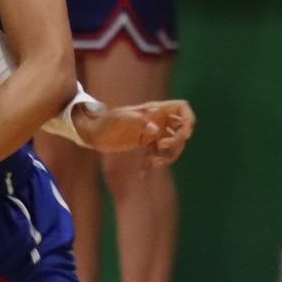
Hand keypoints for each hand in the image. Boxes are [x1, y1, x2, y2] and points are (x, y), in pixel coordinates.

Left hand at [74, 98, 195, 165]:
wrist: (92, 131)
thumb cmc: (106, 122)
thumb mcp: (122, 121)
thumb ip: (140, 123)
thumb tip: (156, 130)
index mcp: (155, 110)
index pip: (182, 107)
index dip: (189, 119)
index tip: (184, 133)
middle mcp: (157, 120)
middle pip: (182, 129)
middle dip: (178, 141)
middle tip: (161, 147)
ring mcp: (152, 132)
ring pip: (172, 144)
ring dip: (168, 156)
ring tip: (152, 163)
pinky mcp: (144, 143)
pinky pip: (156, 155)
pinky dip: (152, 164)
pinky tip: (142, 174)